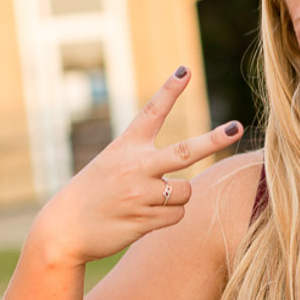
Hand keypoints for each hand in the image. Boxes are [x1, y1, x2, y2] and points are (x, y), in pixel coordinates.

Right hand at [24, 66, 243, 267]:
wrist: (63, 229)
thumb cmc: (91, 195)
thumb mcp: (110, 166)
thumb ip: (144, 165)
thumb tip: (182, 181)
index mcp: (125, 147)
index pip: (151, 112)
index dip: (170, 90)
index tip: (185, 70)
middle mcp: (135, 166)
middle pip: (185, 152)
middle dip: (214, 140)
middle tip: (235, 127)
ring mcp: (140, 193)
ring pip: (185, 191)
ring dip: (177, 197)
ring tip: (150, 201)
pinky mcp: (144, 219)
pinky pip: (176, 215)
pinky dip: (168, 216)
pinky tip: (144, 217)